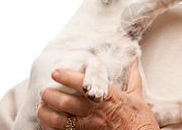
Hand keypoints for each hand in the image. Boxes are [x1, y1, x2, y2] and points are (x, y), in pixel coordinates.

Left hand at [37, 58, 158, 129]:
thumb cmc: (141, 119)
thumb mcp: (137, 96)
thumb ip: (133, 77)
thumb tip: (134, 59)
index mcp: (108, 96)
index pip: (82, 83)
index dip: (66, 76)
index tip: (55, 72)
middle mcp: (96, 111)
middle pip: (66, 102)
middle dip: (51, 95)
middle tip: (44, 91)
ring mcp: (90, 126)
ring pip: (60, 120)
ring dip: (47, 113)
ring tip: (41, 108)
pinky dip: (51, 128)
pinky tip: (46, 124)